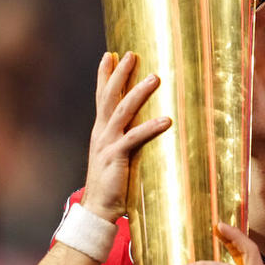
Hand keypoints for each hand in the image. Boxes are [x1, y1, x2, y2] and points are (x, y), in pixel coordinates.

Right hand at [81, 51, 170, 222]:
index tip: (110, 54)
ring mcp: (107, 145)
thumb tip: (140, 129)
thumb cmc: (111, 184)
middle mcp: (101, 133)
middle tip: (131, 54)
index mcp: (101, 131)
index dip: (104, 75)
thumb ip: (125, 140)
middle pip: (109, 97)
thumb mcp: (116, 156)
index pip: (102, 97)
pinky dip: (150, 128)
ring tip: (155, 78)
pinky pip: (134, 138)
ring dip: (139, 93)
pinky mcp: (116, 158)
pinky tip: (166, 120)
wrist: (98, 210)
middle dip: (120, 74)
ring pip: (123, 111)